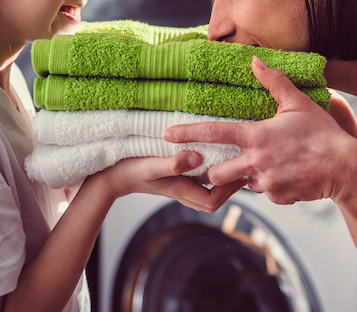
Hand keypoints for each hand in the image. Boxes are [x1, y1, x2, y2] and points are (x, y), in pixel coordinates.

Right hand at [91, 151, 244, 212]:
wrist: (111, 175)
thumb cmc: (129, 171)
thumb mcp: (151, 165)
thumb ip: (174, 163)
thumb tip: (198, 158)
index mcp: (181, 191)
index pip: (214, 201)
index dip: (229, 189)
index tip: (239, 171)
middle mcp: (184, 191)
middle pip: (215, 198)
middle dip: (231, 185)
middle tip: (244, 165)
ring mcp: (181, 186)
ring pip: (209, 189)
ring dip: (223, 177)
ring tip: (235, 159)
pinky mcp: (177, 177)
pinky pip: (200, 179)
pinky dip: (212, 171)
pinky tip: (216, 155)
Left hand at [164, 57, 356, 204]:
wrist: (346, 168)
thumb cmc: (322, 133)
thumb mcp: (298, 103)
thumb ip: (274, 82)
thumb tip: (254, 60)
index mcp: (256, 136)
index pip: (213, 134)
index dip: (187, 133)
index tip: (168, 135)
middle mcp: (256, 162)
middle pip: (216, 173)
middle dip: (216, 170)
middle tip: (227, 163)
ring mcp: (266, 183)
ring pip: (243, 183)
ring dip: (247, 176)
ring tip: (270, 164)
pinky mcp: (278, 198)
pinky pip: (265, 192)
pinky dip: (271, 185)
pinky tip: (288, 174)